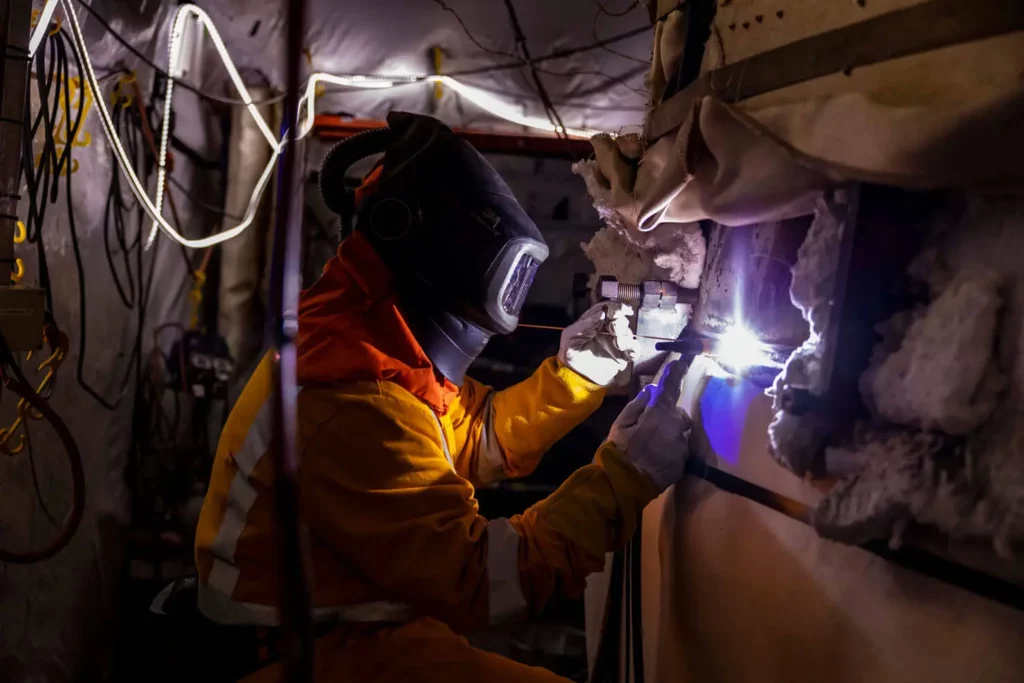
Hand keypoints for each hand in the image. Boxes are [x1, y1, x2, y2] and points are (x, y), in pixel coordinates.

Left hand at [558, 302, 638, 385]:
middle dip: (620, 323)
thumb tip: (601, 313)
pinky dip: (634, 349)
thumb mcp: (570, 337)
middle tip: (615, 329)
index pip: (607, 309)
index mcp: (595, 322)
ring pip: (627, 334)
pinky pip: (634, 350)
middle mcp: (607, 330)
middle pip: (620, 320)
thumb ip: (584, 325)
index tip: (618, 311)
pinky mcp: (622, 356)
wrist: (576, 377)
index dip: (615, 307)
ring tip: (618, 344)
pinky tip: (628, 353)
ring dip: (625, 337)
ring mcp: (616, 342)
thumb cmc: (571, 354)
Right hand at [608, 360, 691, 490]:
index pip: (670, 389)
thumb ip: (638, 404)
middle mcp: (676, 427)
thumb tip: (652, 390)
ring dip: (671, 433)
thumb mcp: (621, 423)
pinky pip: (680, 449)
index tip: (680, 363)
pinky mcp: (684, 462)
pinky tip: (657, 457)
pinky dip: (671, 450)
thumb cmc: (618, 450)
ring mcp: (682, 446)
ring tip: (652, 445)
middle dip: (668, 416)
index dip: (674, 375)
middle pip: (678, 414)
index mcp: (658, 414)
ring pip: (680, 432)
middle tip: (649, 427)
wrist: (624, 483)